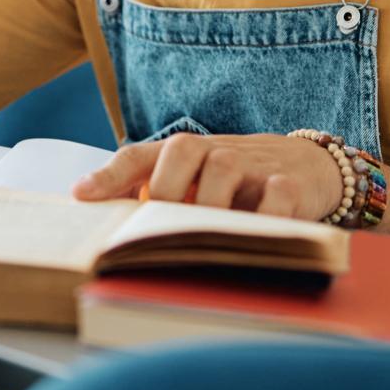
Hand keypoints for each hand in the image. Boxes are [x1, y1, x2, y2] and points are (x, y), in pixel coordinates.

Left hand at [72, 132, 343, 221]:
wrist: (308, 164)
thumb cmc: (236, 182)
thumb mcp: (194, 185)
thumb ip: (155, 198)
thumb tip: (105, 224)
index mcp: (184, 154)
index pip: (139, 156)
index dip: (108, 174)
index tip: (81, 197)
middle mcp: (215, 151)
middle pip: (180, 153)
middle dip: (165, 190)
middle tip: (158, 227)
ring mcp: (253, 164)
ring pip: (223, 169)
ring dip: (210, 205)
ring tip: (204, 237)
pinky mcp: (290, 183)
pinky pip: (275, 195)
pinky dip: (264, 215)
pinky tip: (255, 238)